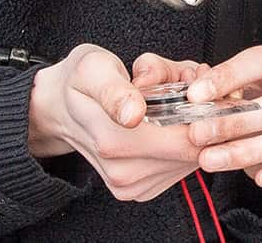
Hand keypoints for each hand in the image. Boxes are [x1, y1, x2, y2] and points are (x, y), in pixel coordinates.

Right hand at [27, 44, 202, 200]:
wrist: (57, 108)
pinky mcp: (138, 191)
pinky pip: (178, 168)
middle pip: (193, 150)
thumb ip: (115, 90)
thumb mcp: (94, 69)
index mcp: (113, 140)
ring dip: (191, 131)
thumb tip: (133, 114)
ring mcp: (130, 186)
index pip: (186, 140)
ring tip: (171, 104)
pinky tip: (166, 124)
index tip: (194, 83)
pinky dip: (181, 144)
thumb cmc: (79, 82)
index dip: (204, 110)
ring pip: (189, 160)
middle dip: (200, 118)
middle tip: (184, 86)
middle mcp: (123, 172)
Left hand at [184, 45, 261, 192]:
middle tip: (198, 134)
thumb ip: (214, 91)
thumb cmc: (252, 105)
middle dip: (235, 121)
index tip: (195, 95)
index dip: (230, 74)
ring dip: (248, 152)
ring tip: (210, 160)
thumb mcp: (231, 92)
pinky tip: (261, 178)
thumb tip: (193, 89)